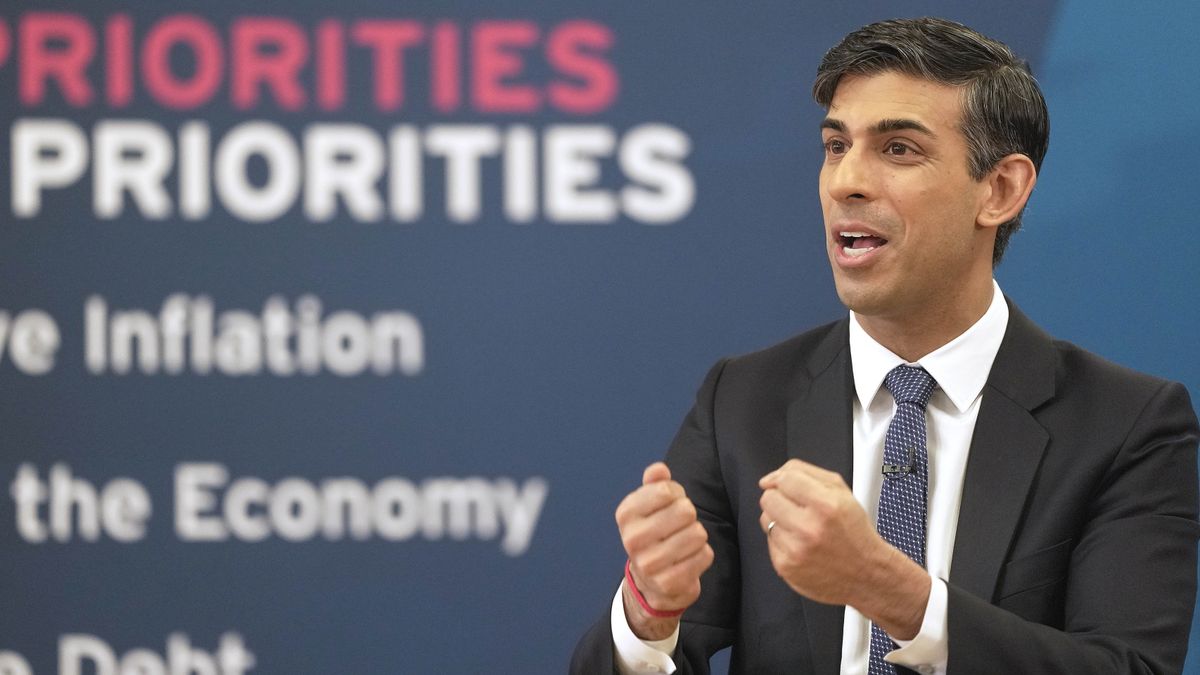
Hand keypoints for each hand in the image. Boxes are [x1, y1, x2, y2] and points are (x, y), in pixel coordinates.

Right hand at [616, 462, 713, 639]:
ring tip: (685, 542)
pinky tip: (689, 558)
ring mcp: (649, 564)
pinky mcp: (668, 582)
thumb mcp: (649, 504)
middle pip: (685, 511)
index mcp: (626, 514)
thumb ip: (655, 482)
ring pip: (698, 534)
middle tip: (681, 526)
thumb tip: (659, 469)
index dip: (677, 494)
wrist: (649, 580)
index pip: (666, 490)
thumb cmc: (654, 532)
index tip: (671, 504)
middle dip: (690, 516)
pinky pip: (705, 556)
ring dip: (698, 536)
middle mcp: (632, 539)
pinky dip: (703, 555)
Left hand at [758, 459, 927, 639]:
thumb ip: (808, 474)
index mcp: (827, 506)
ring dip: (780, 519)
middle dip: (779, 498)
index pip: (785, 479)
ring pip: (766, 519)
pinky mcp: (785, 567)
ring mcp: (795, 550)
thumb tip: (776, 475)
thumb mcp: (842, 492)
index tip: (781, 483)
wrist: (866, 574)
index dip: (780, 478)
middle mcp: (810, 529)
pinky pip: (769, 541)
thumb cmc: (854, 532)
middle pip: (768, 498)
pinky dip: (782, 540)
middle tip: (796, 508)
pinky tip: (800, 544)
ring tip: (802, 528)